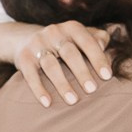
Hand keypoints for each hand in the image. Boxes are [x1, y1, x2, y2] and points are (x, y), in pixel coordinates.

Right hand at [0, 19, 114, 106]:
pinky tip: (47, 103)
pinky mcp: (23, 58)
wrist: (24, 39)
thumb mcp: (79, 37)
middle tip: (92, 90)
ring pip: (50, 65)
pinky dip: (39, 90)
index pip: (87, 41)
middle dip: (81, 72)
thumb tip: (108, 47)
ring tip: (73, 101)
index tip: (107, 76)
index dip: (98, 58)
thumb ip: (97, 40)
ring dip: (62, 84)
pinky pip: (31, 75)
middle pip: (69, 53)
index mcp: (72, 27)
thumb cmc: (63, 43)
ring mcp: (37, 44)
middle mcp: (54, 32)